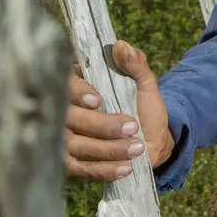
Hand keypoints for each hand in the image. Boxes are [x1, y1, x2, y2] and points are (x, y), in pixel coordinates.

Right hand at [65, 40, 172, 181]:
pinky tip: (125, 168)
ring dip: (107, 149)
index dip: (77, 93)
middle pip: (68, 119)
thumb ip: (136, 64)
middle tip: (132, 126)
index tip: (98, 101)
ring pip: (75, 146)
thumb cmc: (143, 107)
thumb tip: (122, 46)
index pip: (65, 85)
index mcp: (79, 85)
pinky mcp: (73, 163)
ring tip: (137, 147)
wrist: (152, 140)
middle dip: (101, 125)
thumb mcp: (145, 83)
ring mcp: (66, 138)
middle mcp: (66, 111)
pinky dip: (103, 169)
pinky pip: (81, 169)